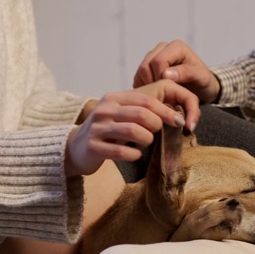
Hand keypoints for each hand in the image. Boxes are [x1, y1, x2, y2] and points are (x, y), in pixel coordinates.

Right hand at [65, 80, 199, 176]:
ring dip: (147, 139)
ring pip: (133, 131)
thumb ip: (142, 111)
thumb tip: (176, 114)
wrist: (76, 148)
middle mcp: (104, 110)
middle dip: (157, 125)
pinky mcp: (93, 147)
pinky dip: (134, 154)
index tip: (178, 121)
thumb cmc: (107, 131)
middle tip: (158, 133)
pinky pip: (121, 151)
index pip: (145, 100)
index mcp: (113, 99)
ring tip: (147, 143)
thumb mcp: (121, 115)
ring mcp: (97, 129)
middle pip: (141, 114)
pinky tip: (136, 154)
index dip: (165, 111)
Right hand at [133, 40, 220, 103]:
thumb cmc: (203, 81)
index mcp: (176, 47)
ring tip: (160, 97)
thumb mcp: (201, 77)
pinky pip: (138, 77)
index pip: (158, 61)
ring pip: (140, 71)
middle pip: (146, 65)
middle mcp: (162, 48)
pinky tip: (155, 96)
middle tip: (163, 96)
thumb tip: (166, 74)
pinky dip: (144, 87)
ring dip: (148, 86)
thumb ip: (187, 73)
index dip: (160, 78)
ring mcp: (153, 56)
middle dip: (154, 83)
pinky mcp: (147, 67)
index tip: (169, 91)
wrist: (201, 86)